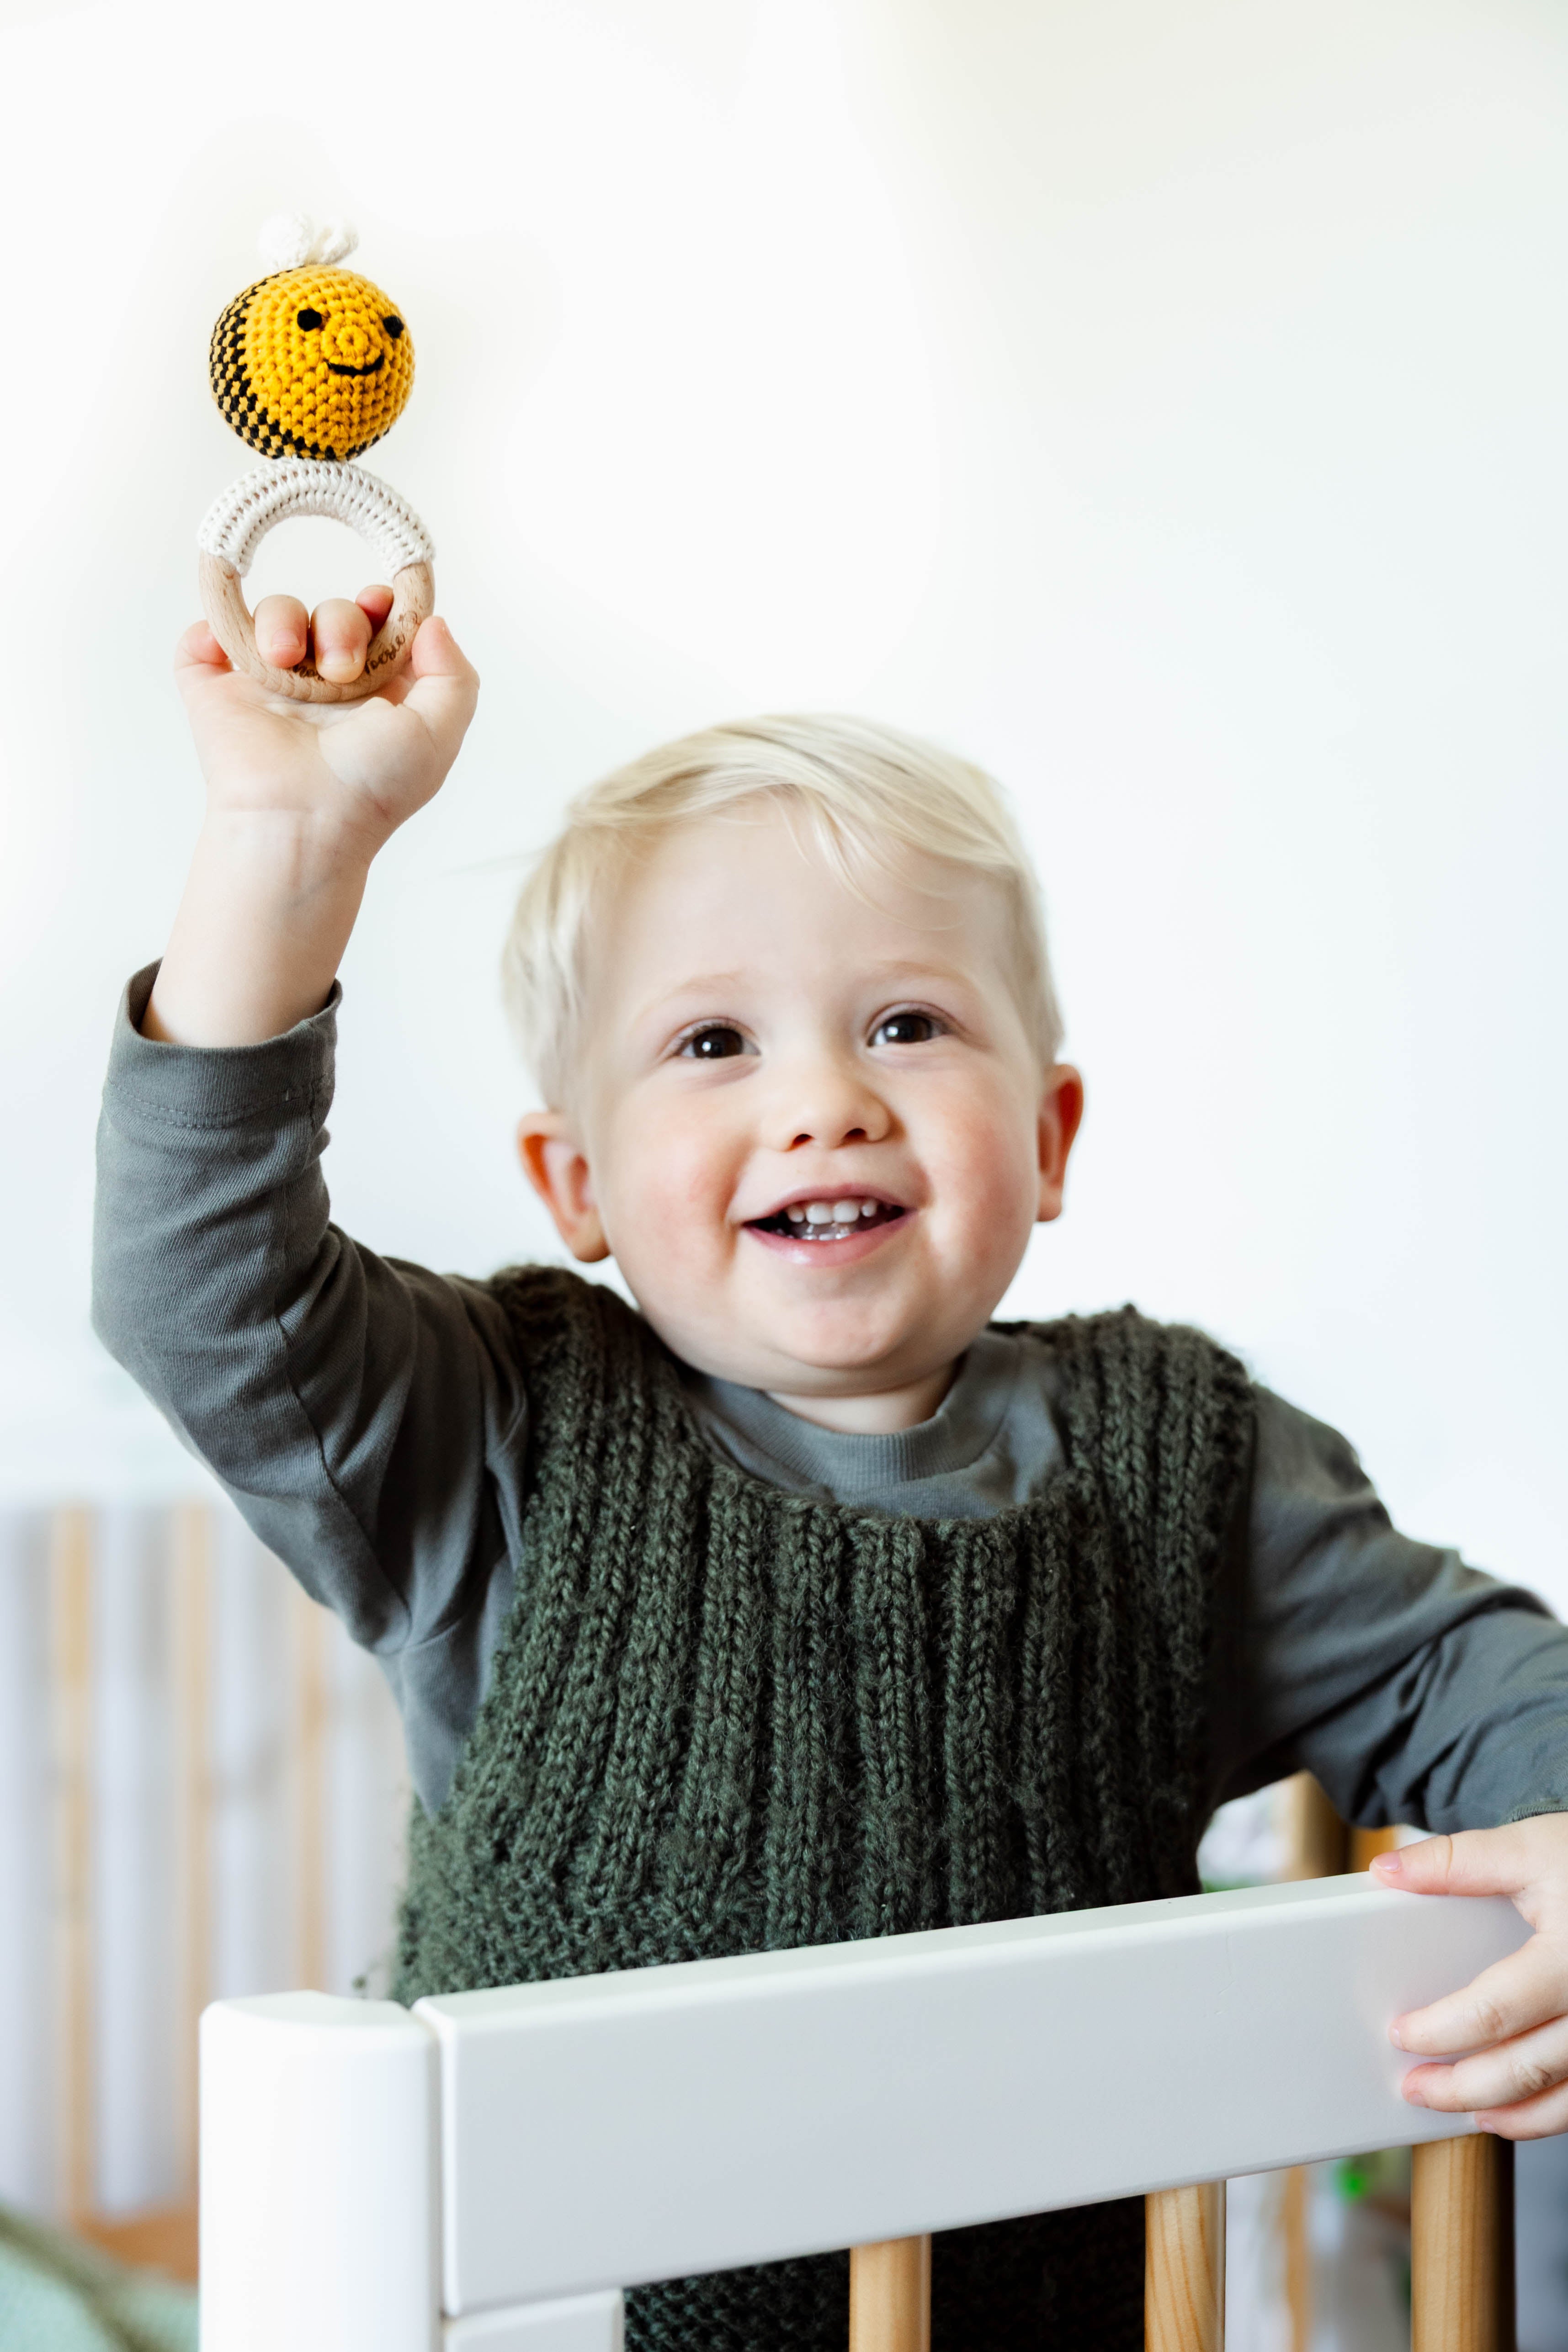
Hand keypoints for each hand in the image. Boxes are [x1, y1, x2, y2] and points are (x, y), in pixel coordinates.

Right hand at [145, 587, 478, 1046]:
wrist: (304, 820)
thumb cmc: (372, 786)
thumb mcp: (438, 733)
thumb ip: (454, 676)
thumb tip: (433, 621)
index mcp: (375, 694)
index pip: (377, 625)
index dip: (381, 604)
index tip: (381, 600)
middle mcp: (324, 687)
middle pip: (332, 613)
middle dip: (340, 623)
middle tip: (341, 668)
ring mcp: (269, 689)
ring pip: (274, 615)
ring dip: (280, 619)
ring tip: (282, 659)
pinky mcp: (218, 694)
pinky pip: (203, 645)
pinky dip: (207, 630)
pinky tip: (222, 642)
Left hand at [1374, 1815, 1567, 2138]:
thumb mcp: (1529, 1848)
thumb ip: (1456, 1862)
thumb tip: (1386, 1872)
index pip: (1494, 2012)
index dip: (1441, 2031)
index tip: (1400, 2034)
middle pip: (1525, 2068)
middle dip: (1463, 2088)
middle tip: (1415, 2089)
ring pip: (1563, 2099)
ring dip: (1508, 2113)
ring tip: (1462, 2111)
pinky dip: (1550, 2114)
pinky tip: (1516, 2112)